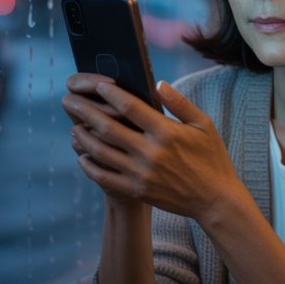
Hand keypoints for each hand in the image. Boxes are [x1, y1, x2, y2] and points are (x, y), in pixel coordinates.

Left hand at [62, 74, 240, 221]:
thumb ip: (179, 103)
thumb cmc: (212, 158)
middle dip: (85, 112)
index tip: (97, 86)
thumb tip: (158, 83)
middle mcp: (150, 152)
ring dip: (83, 138)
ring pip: (101, 153)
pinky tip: (83, 156)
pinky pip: (104, 178)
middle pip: (108, 128)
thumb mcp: (204, 125)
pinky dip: (89, 166)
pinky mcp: (137, 190)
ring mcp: (141, 173)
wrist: (215, 199)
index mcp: (166, 132)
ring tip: (73, 127)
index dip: (111, 94)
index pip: (130, 107)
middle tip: (69, 102)